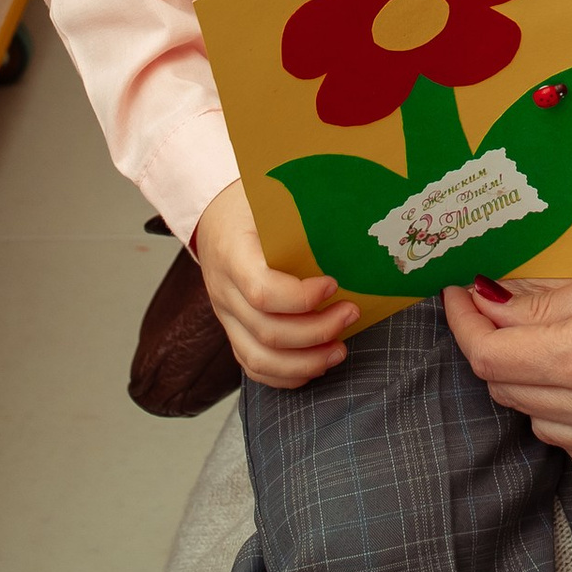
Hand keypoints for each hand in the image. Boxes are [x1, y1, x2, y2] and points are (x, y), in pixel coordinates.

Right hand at [195, 180, 353, 390]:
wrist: (214, 215)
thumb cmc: (250, 204)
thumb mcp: (271, 197)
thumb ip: (304, 211)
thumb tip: (357, 222)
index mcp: (232, 252)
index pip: (262, 290)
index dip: (302, 298)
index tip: (333, 285)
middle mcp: (224, 290)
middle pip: (267, 331)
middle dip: (317, 331)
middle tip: (351, 314)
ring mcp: (226, 316)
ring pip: (259, 358)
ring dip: (306, 361)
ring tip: (339, 349)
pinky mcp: (233, 330)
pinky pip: (253, 366)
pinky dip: (288, 375)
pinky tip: (316, 365)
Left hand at [445, 223, 571, 478]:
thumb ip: (551, 300)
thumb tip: (496, 307)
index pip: (490, 354)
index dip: (464, 322)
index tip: (462, 297)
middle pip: (510, 392)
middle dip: (496, 350)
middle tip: (500, 314)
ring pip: (544, 427)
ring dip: (534, 389)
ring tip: (551, 349)